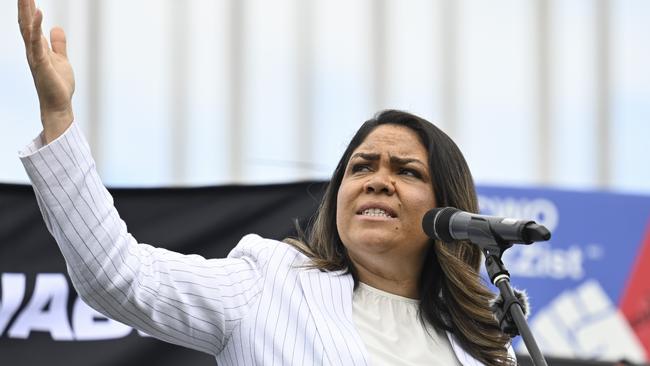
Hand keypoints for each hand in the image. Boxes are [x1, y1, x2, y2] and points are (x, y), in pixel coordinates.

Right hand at [18, 0, 74, 143]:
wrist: (58, 105)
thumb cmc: (57, 84)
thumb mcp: (61, 58)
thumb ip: (58, 43)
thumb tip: (56, 27)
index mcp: (36, 48)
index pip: (29, 23)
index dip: (28, 8)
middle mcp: (32, 50)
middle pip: (25, 22)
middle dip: (23, 5)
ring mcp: (35, 56)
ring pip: (27, 29)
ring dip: (26, 11)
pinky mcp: (41, 63)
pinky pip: (37, 42)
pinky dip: (37, 26)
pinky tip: (38, 13)